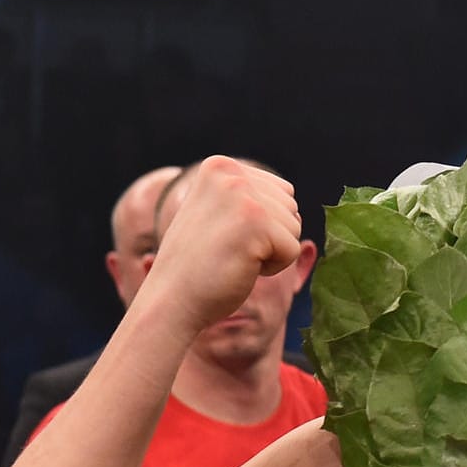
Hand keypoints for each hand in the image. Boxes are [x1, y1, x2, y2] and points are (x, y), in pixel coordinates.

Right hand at [142, 155, 303, 331]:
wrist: (172, 300)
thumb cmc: (199, 263)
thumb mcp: (219, 213)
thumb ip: (249, 197)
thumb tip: (290, 196)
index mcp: (220, 166)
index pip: (281, 192)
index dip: (262, 224)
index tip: (225, 234)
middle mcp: (231, 173)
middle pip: (291, 208)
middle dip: (270, 236)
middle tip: (228, 248)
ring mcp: (242, 195)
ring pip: (294, 228)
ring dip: (271, 251)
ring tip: (232, 255)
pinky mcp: (255, 222)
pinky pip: (292, 250)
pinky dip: (273, 267)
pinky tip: (240, 266)